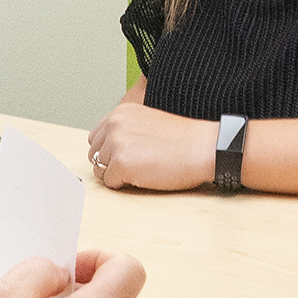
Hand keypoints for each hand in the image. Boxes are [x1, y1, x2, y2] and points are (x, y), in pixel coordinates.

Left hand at [85, 102, 215, 190]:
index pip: (96, 137)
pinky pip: (110, 182)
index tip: (124, 156)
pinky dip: (123, 184)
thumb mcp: (148, 122)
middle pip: (94, 154)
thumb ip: (126, 130)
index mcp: (120, 113)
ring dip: (116, 174)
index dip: (108, 151)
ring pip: (99, 170)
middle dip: (109, 163)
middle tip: (134, 166)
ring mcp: (116, 144)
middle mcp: (114, 125)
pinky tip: (143, 177)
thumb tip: (108, 148)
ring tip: (141, 170)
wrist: (203, 148)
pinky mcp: (121, 164)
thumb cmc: (183, 140)